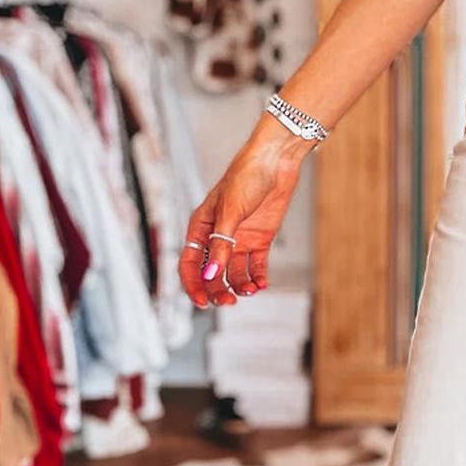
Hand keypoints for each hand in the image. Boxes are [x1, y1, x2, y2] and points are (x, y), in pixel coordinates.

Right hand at [180, 118, 309, 308]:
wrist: (275, 162)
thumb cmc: (245, 177)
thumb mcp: (230, 213)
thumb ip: (221, 245)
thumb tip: (210, 275)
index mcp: (200, 227)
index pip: (191, 263)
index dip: (194, 284)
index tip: (203, 303)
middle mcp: (218, 236)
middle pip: (212, 273)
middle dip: (218, 289)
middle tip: (229, 302)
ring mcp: (239, 239)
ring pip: (234, 272)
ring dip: (240, 285)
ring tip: (251, 290)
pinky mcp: (260, 239)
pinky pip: (256, 265)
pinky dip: (258, 277)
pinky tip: (262, 284)